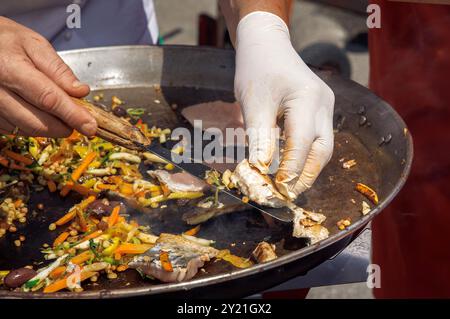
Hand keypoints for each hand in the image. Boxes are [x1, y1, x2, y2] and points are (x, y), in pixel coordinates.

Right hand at [0, 17, 96, 136]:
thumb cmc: (5, 41)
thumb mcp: (35, 44)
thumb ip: (58, 70)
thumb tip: (81, 92)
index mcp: (10, 68)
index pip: (48, 99)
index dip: (72, 115)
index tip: (90, 126)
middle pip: (38, 121)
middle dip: (64, 126)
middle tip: (80, 120)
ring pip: (27, 129)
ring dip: (51, 128)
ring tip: (61, 114)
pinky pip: (16, 129)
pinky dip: (34, 126)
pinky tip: (41, 113)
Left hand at [234, 12, 334, 199]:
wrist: (266, 44)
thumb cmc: (256, 70)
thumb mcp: (253, 105)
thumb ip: (259, 139)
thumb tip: (260, 172)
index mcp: (308, 98)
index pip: (303, 142)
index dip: (291, 169)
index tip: (277, 189)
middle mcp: (324, 103)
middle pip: (323, 149)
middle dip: (307, 174)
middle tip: (287, 193)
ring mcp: (326, 105)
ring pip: (323, 146)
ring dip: (307, 166)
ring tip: (289, 184)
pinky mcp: (321, 108)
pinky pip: (318, 136)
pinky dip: (305, 154)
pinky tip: (291, 165)